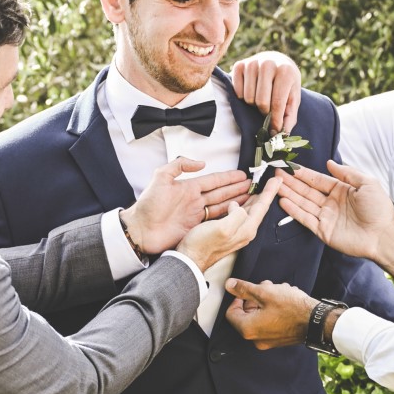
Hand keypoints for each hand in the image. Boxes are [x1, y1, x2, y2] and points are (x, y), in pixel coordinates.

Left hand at [122, 157, 250, 254]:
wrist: (140, 230)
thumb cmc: (147, 205)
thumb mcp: (160, 178)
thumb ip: (179, 165)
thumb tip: (201, 163)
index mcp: (189, 187)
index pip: (214, 180)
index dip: (229, 177)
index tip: (242, 174)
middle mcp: (195, 200)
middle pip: (221, 192)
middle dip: (237, 188)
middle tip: (253, 184)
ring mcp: (196, 215)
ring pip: (221, 205)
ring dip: (236, 201)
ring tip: (250, 197)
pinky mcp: (195, 228)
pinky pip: (214, 220)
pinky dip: (227, 217)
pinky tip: (236, 214)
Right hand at [175, 176, 280, 271]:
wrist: (190, 259)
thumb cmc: (202, 246)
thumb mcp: (222, 228)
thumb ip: (236, 215)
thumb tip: (236, 205)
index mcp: (246, 229)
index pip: (262, 206)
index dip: (270, 191)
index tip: (277, 180)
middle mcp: (244, 231)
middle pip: (259, 208)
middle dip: (266, 193)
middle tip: (273, 180)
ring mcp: (236, 231)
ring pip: (250, 210)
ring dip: (255, 196)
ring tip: (260, 186)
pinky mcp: (228, 231)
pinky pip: (240, 213)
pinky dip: (243, 203)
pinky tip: (241, 199)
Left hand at [223, 278, 317, 348]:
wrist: (316, 322)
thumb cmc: (292, 308)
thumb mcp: (265, 292)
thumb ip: (244, 289)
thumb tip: (229, 285)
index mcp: (248, 329)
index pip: (231, 314)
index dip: (237, 299)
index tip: (246, 291)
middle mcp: (256, 339)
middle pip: (246, 316)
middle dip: (254, 298)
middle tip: (264, 287)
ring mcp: (268, 342)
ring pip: (259, 318)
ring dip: (265, 302)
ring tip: (278, 290)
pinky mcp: (279, 340)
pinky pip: (270, 324)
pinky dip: (273, 312)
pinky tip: (284, 300)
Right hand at [231, 52, 300, 133]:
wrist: (276, 61)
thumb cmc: (286, 84)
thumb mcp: (293, 98)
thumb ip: (289, 117)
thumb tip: (281, 135)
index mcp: (285, 71)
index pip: (277, 102)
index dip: (275, 120)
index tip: (274, 130)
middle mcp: (268, 63)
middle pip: (261, 101)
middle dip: (264, 111)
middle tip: (268, 109)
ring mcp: (252, 63)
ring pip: (247, 97)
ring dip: (253, 103)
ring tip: (261, 98)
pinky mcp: (239, 65)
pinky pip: (237, 91)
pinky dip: (243, 96)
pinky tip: (251, 90)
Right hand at [275, 160, 393, 260]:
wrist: (383, 235)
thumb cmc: (379, 209)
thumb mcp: (367, 183)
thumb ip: (347, 173)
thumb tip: (330, 163)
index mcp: (341, 190)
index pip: (317, 180)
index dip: (303, 174)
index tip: (289, 167)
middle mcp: (331, 203)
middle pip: (307, 191)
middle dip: (291, 183)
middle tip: (276, 174)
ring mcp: (326, 217)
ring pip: (303, 203)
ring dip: (289, 194)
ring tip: (275, 186)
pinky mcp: (323, 231)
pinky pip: (305, 219)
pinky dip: (294, 211)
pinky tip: (283, 201)